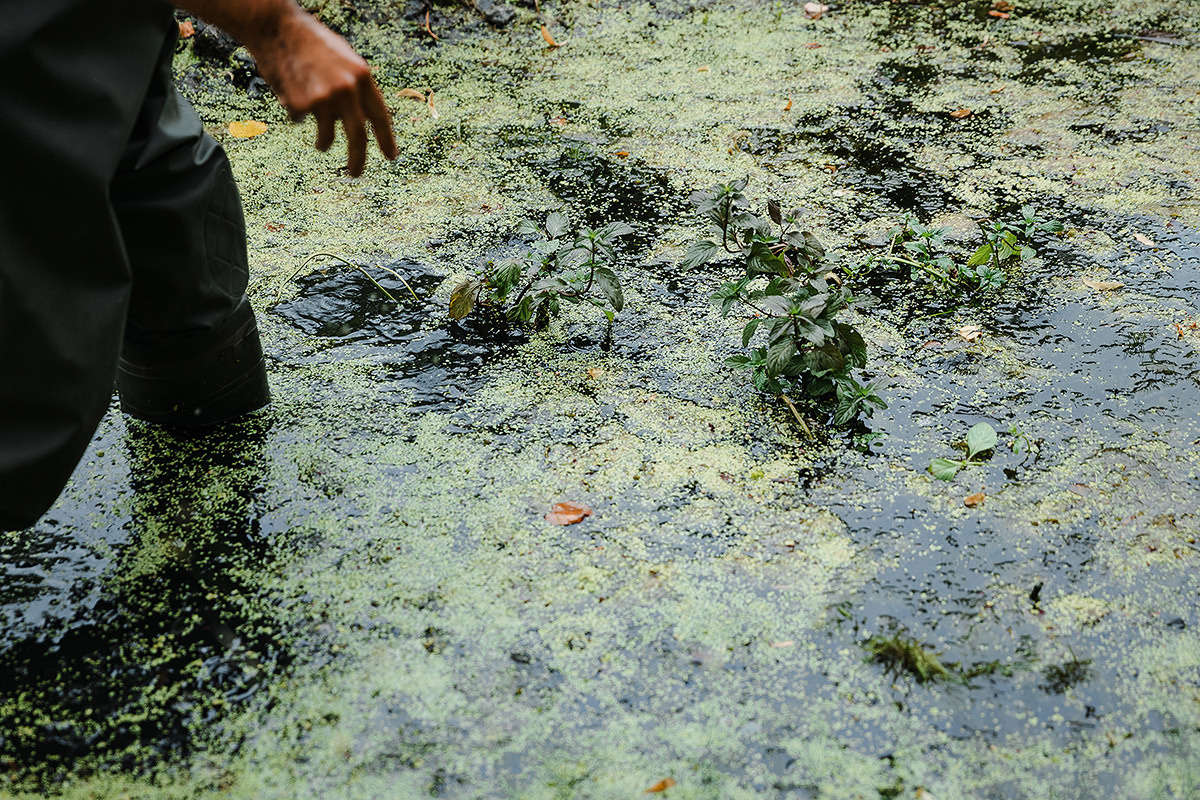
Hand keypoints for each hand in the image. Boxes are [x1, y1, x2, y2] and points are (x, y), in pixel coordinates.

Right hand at [241, 7, 398, 175]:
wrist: (277, 28)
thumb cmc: (311, 43)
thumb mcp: (344, 60)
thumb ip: (355, 87)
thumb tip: (364, 118)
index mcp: (362, 76)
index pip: (380, 115)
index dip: (386, 138)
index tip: (391, 156)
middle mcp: (346, 89)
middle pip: (357, 136)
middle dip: (358, 159)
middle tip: (356, 174)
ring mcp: (323, 98)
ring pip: (327, 135)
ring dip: (323, 142)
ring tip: (320, 143)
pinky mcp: (300, 105)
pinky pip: (301, 120)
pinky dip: (296, 112)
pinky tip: (290, 91)